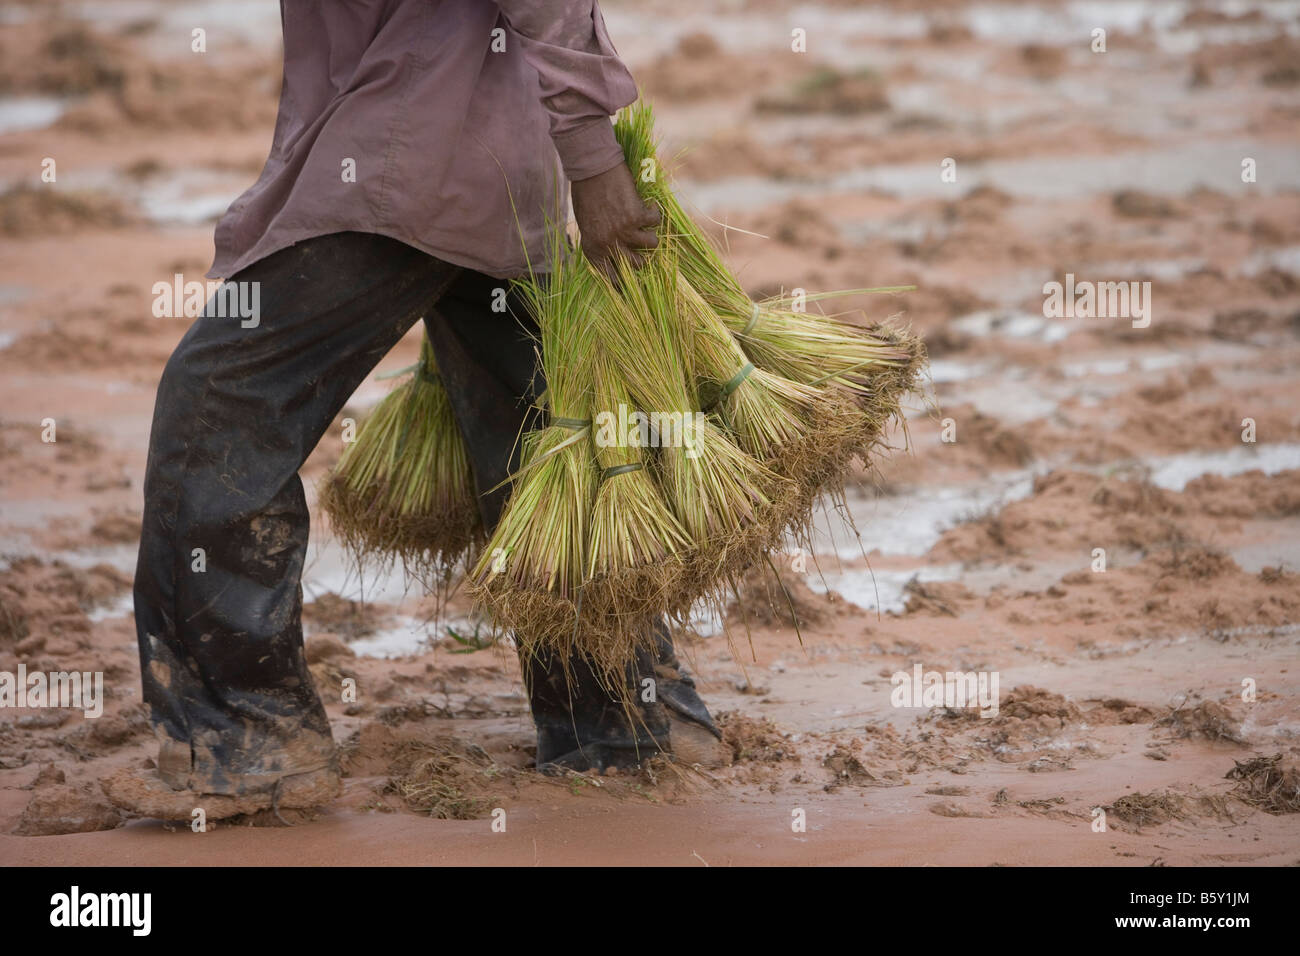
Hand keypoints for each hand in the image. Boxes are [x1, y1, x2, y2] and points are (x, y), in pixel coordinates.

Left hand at [571, 162, 660, 278]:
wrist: (591, 168)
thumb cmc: (586, 193)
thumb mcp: (587, 223)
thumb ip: (599, 240)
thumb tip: (617, 252)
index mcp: (592, 249)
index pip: (610, 277)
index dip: (623, 283)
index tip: (631, 286)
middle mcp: (608, 244)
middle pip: (637, 265)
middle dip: (643, 257)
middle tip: (644, 247)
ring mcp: (623, 231)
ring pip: (652, 245)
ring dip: (651, 233)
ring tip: (645, 222)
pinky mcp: (636, 217)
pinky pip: (655, 222)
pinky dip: (654, 212)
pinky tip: (648, 204)